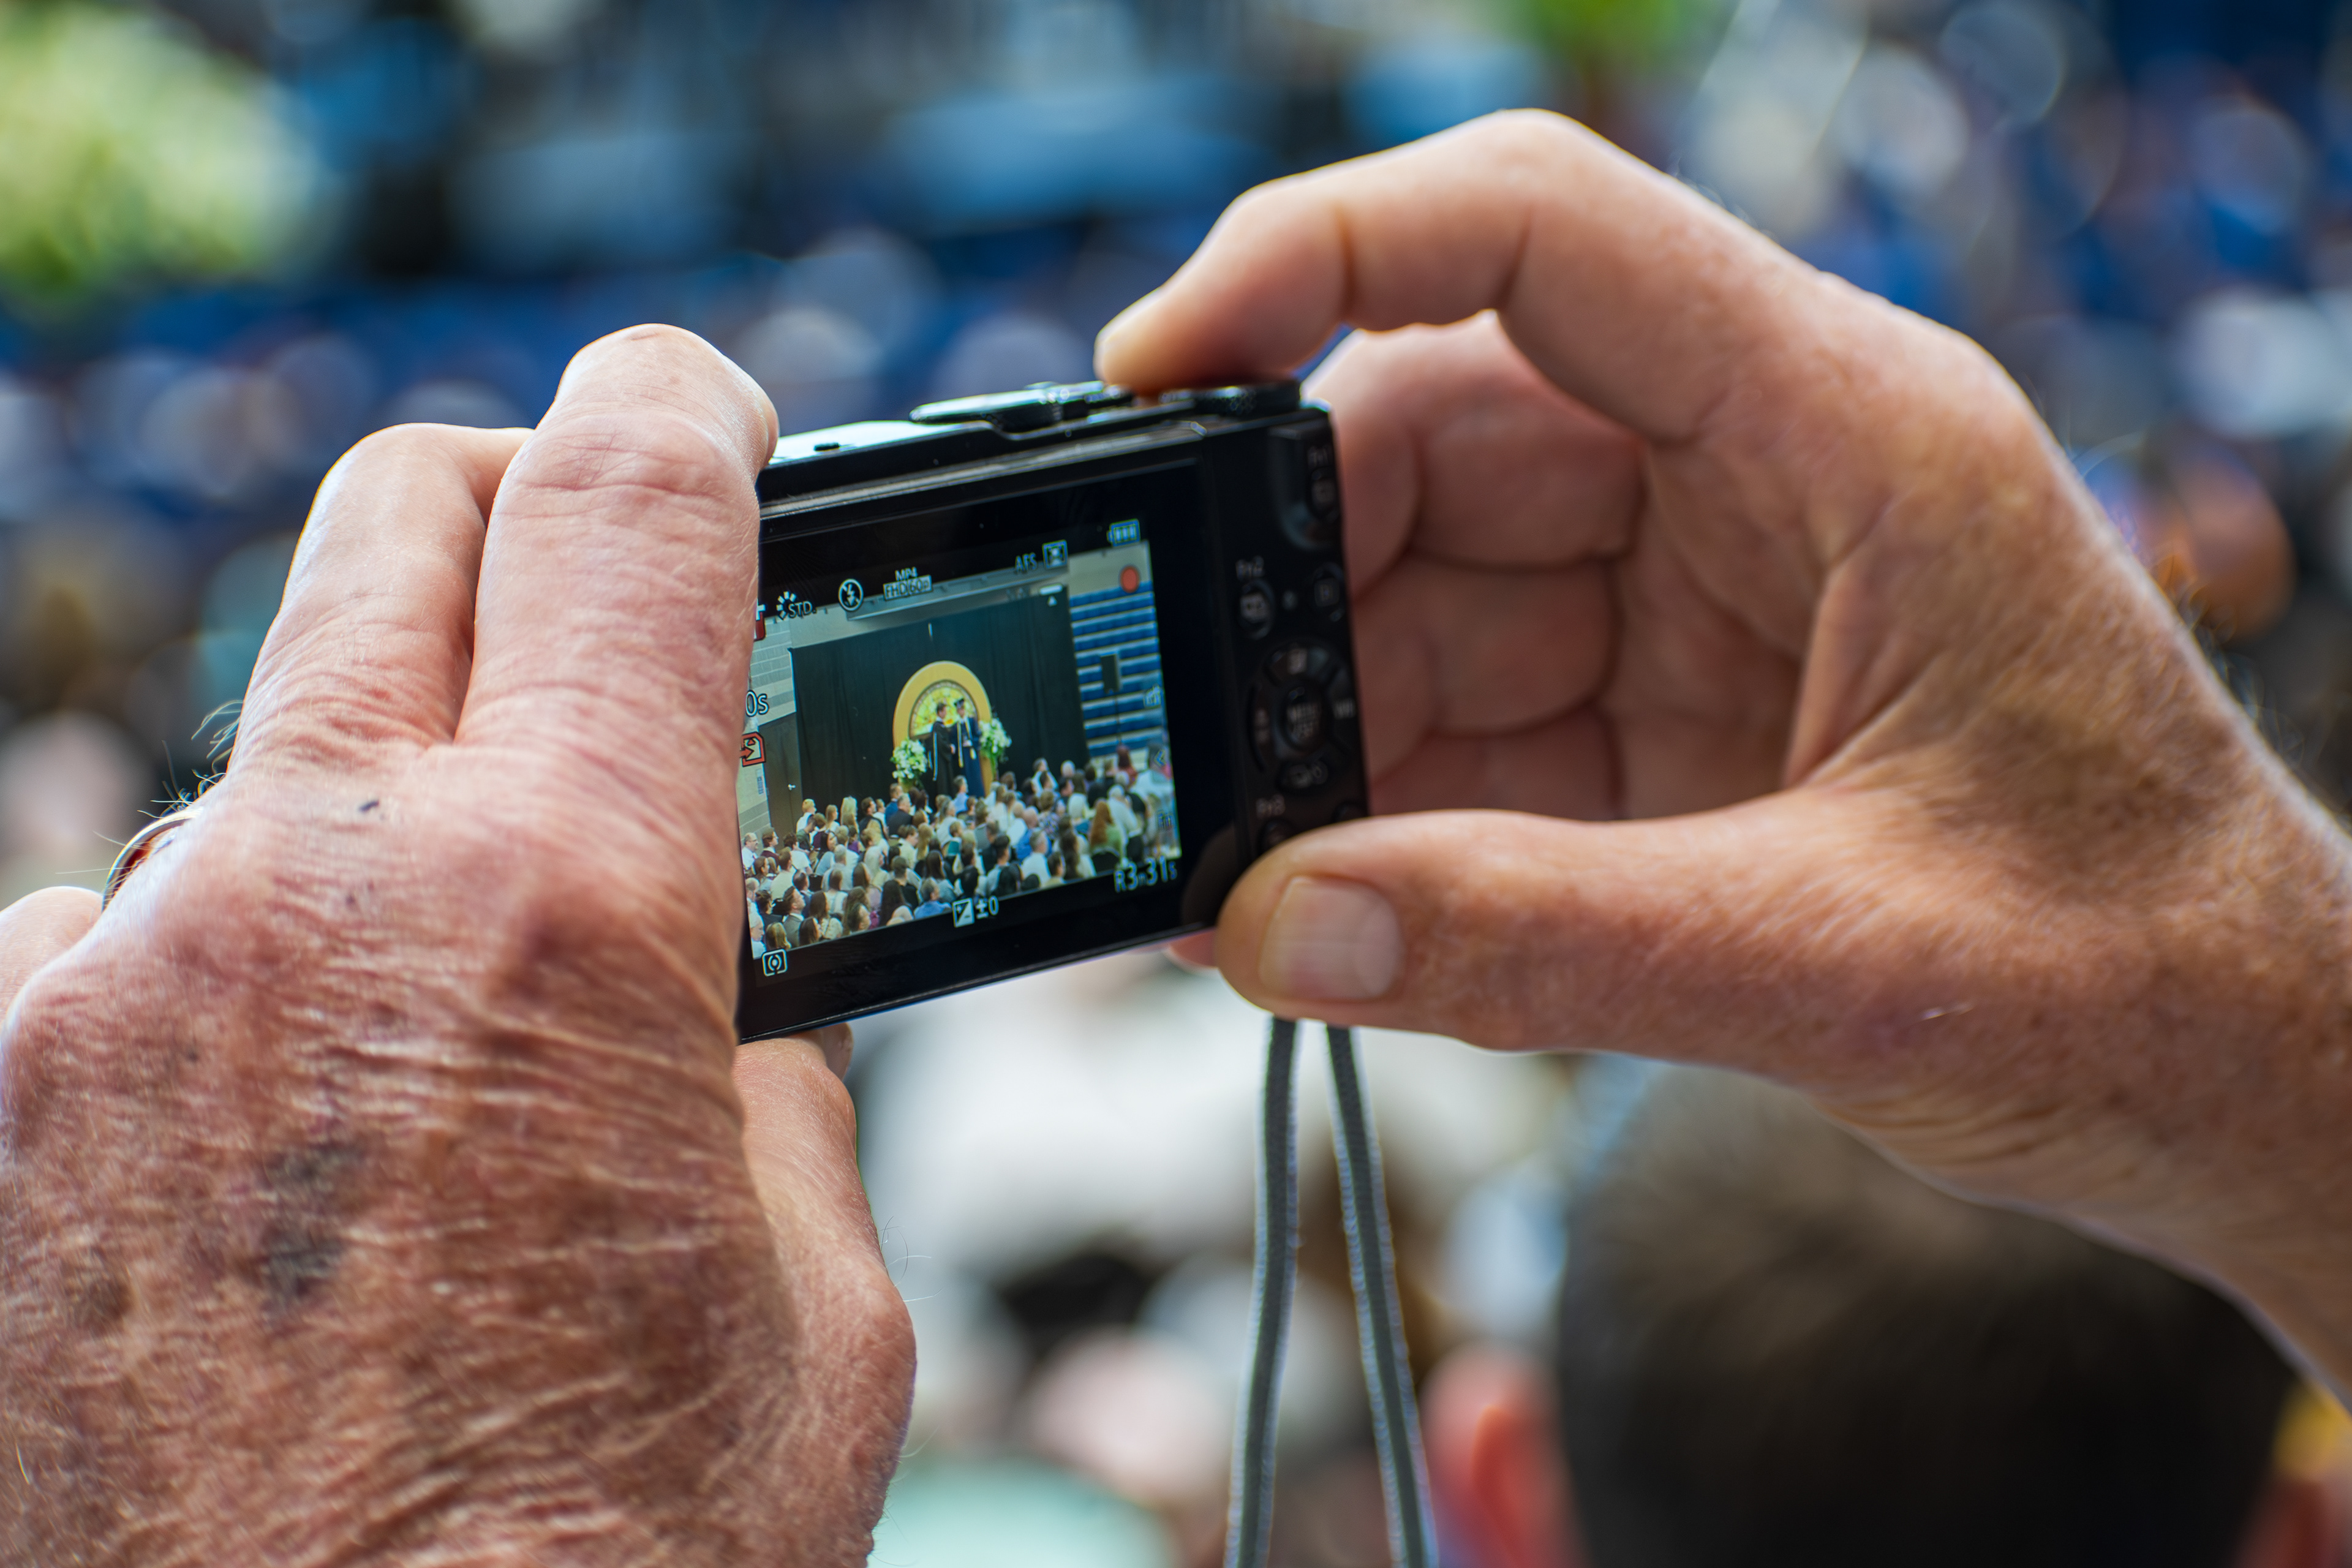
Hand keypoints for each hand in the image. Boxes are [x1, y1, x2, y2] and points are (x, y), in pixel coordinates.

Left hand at [0, 328, 911, 1563]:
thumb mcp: (807, 1312)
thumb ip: (757, 1095)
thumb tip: (721, 1024)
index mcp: (575, 911)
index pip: (628, 506)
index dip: (680, 415)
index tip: (700, 413)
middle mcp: (306, 896)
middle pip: (397, 536)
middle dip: (504, 513)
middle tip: (571, 581)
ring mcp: (95, 993)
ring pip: (248, 783)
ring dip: (352, 833)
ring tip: (411, 1036)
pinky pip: (95, 957)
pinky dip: (199, 1000)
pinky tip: (256, 1165)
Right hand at [1100, 113, 2351, 1385]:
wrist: (2247, 1081)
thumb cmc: (2143, 976)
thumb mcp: (1844, 963)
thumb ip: (1546, 945)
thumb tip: (1274, 931)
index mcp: (1846, 434)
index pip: (1542, 233)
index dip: (1323, 252)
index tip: (1160, 362)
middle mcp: (1758, 482)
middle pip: (1443, 432)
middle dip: (1291, 576)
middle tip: (1174, 724)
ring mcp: (1703, 600)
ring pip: (1432, 590)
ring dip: (1319, 719)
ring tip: (1233, 859)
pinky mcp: (1668, 719)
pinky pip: (1471, 720)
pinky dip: (1379, 808)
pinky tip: (1314, 902)